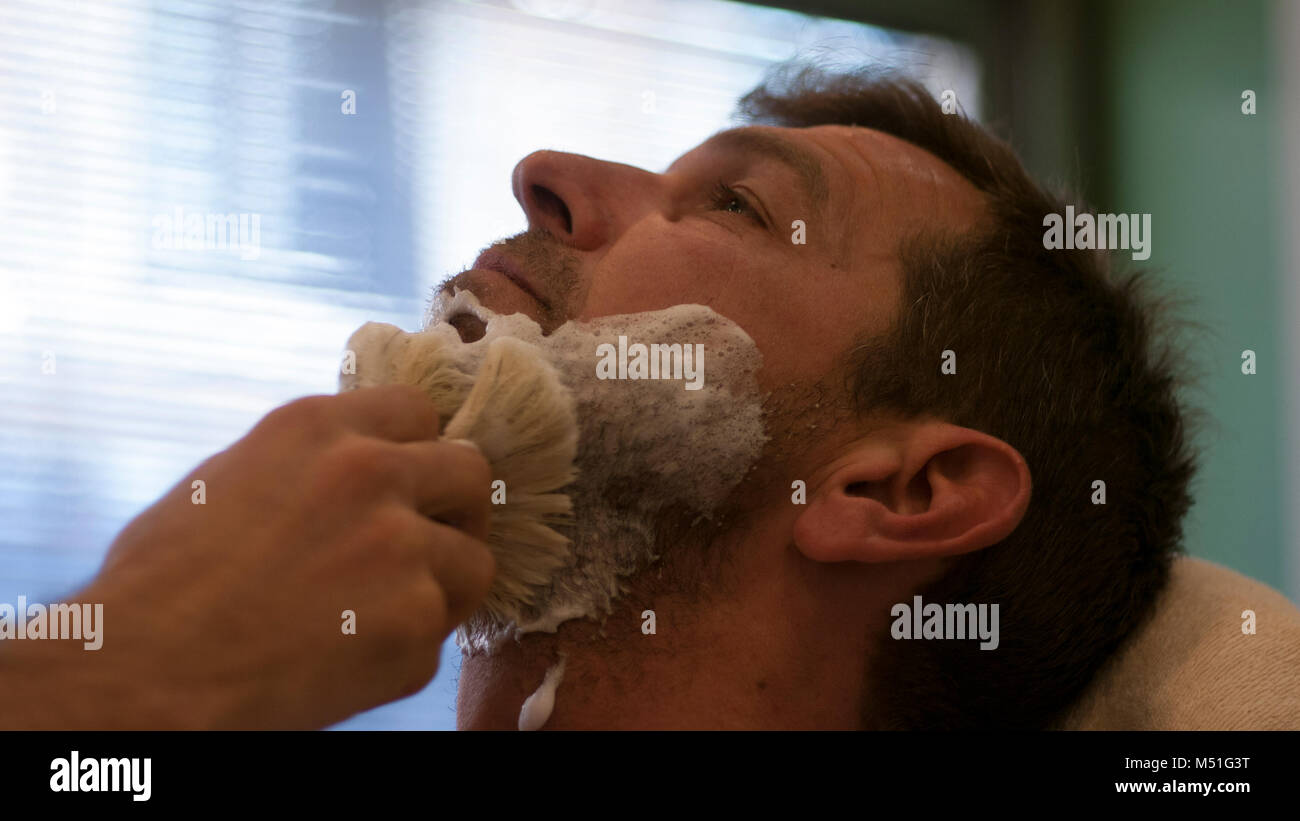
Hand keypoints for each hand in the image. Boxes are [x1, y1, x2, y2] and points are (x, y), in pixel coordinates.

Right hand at [19, 385, 494, 728]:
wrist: (146, 673)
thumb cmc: (158, 586)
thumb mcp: (224, 480)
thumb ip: (303, 467)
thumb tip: (342, 470)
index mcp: (317, 429)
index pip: (418, 411)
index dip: (418, 452)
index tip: (410, 484)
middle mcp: (370, 474)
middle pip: (470, 472)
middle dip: (456, 511)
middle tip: (430, 546)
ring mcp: (401, 548)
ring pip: (474, 562)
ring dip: (440, 591)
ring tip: (383, 616)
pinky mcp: (414, 622)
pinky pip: (436, 637)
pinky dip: (403, 654)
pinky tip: (348, 660)